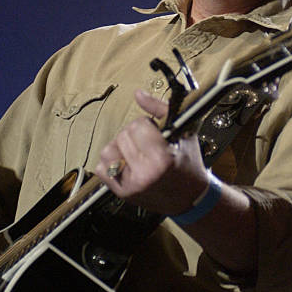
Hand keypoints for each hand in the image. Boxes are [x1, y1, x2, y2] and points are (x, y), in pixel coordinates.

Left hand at [96, 89, 208, 214]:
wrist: (190, 197)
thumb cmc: (188, 163)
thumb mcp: (183, 132)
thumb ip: (159, 109)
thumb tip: (138, 94)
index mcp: (162, 159)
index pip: (138, 125)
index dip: (147, 125)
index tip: (156, 133)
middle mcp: (144, 174)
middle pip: (123, 135)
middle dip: (135, 134)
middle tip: (148, 144)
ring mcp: (130, 185)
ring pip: (108, 149)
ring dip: (121, 147)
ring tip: (136, 152)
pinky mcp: (121, 192)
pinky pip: (101, 167)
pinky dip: (111, 162)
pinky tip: (127, 163)